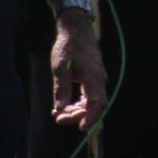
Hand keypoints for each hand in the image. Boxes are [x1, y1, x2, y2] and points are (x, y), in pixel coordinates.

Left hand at [51, 15, 107, 131]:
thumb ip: (61, 87)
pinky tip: (64, 107)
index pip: (98, 102)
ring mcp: (96, 79)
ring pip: (90, 103)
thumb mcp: (60, 66)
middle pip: (94, 106)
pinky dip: (77, 105)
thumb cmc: (68, 45)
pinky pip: (88, 97)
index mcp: (94, 76)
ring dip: (76, 112)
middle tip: (58, 118)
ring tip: (58, 114)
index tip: (82, 128)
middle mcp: (99, 79)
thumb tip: (60, 108)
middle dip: (77, 116)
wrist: (76, 29)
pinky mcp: (92, 79)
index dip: (92, 118)